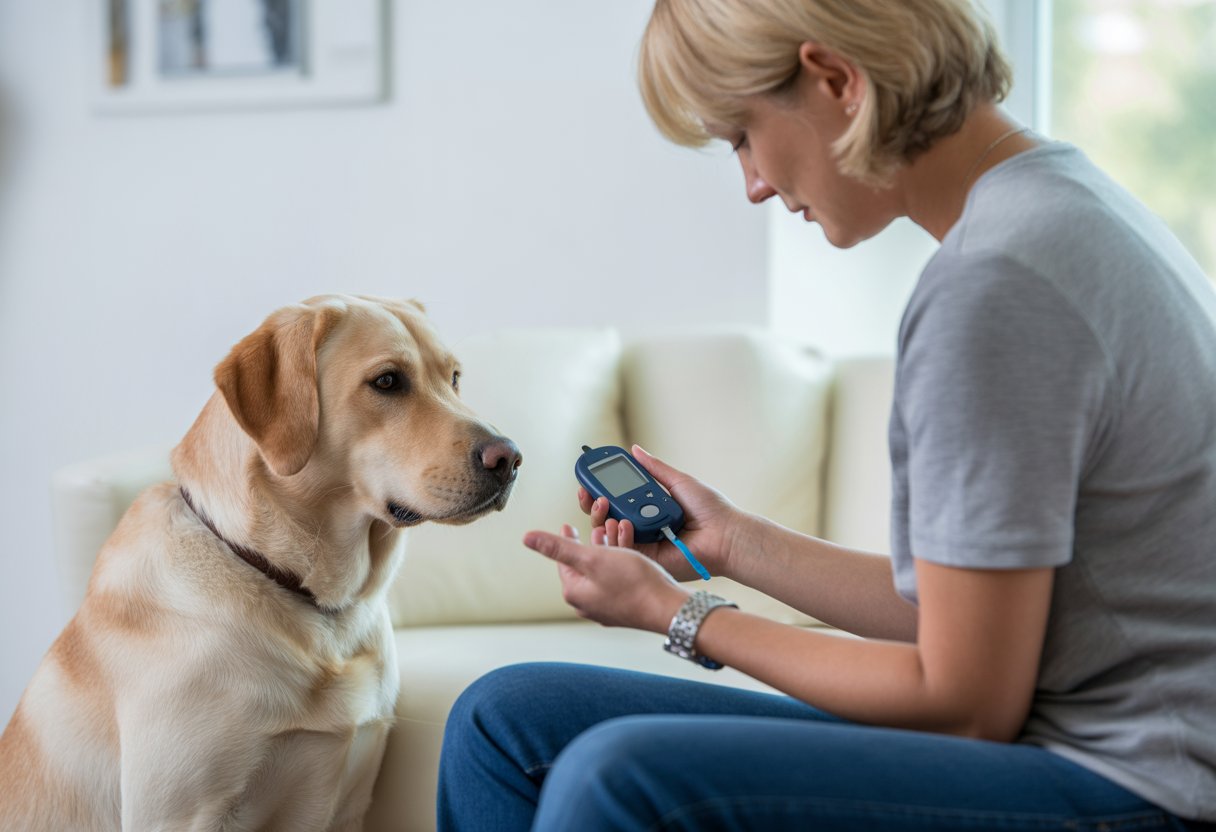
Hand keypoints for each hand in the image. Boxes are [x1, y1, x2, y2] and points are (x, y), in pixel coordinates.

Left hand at [523, 524, 689, 632]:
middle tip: (594, 530)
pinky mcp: (625, 607)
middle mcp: (587, 604)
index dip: (566, 540)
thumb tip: (527, 538)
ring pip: (601, 573)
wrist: (667, 607)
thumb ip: (558, 547)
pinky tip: (629, 554)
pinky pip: (616, 581)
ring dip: (606, 551)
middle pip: (582, 567)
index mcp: (574, 592)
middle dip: (589, 544)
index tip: (568, 526)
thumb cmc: (633, 584)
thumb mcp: (591, 557)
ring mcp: (607, 608)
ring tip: (614, 536)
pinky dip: (620, 563)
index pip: (563, 561)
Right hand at [578, 445, 743, 580]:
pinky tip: (619, 523)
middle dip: (593, 505)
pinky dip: (618, 536)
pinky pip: (624, 549)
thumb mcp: (678, 482)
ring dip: (601, 519)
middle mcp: (642, 526)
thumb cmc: (709, 509)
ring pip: (611, 535)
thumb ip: (654, 469)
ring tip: (603, 505)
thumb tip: (635, 450)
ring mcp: (643, 544)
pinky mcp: (647, 559)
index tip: (588, 479)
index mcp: (648, 508)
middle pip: (607, 518)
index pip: (615, 500)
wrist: (725, 533)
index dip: (599, 491)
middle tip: (589, 493)